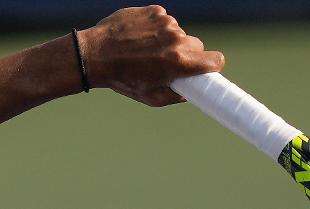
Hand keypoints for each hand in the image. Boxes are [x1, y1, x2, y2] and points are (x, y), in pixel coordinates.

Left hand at [78, 6, 224, 106]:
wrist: (94, 54)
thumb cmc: (122, 79)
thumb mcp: (150, 97)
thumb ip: (177, 96)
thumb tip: (192, 91)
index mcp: (178, 62)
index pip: (215, 60)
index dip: (211, 65)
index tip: (205, 68)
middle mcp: (175, 39)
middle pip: (197, 45)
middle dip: (186, 54)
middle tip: (165, 63)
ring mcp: (165, 22)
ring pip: (178, 33)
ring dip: (167, 41)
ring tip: (144, 50)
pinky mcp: (154, 10)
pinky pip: (163, 21)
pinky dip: (155, 29)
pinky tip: (139, 37)